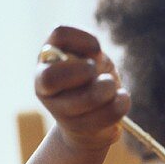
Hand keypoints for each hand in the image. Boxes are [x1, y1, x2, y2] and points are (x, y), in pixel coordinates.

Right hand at [35, 26, 129, 151]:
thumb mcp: (95, 62)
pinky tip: (120, 99)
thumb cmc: (93, 81)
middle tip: (96, 72)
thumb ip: (94, 57)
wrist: (92, 122)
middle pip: (51, 77)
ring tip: (113, 87)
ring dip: (108, 89)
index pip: (59, 34)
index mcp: (48, 58)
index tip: (98, 49)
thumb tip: (94, 60)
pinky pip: (105, 115)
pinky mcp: (77, 129)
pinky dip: (120, 104)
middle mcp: (44, 84)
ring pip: (86, 99)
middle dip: (83, 72)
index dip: (83, 39)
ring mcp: (58, 110)